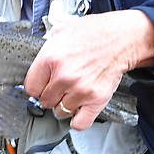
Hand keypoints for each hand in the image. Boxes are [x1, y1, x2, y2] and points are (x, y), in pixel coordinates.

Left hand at [23, 10, 153, 129]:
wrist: (122, 38)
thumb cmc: (95, 33)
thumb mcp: (62, 30)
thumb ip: (46, 46)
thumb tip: (38, 59)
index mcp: (51, 59)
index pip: (30, 87)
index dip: (36, 86)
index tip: (41, 85)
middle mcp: (63, 77)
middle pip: (44, 101)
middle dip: (50, 95)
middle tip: (59, 87)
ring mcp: (80, 90)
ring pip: (60, 112)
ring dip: (64, 105)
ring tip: (71, 94)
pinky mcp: (96, 100)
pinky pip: (79, 123)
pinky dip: (78, 120)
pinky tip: (78, 109)